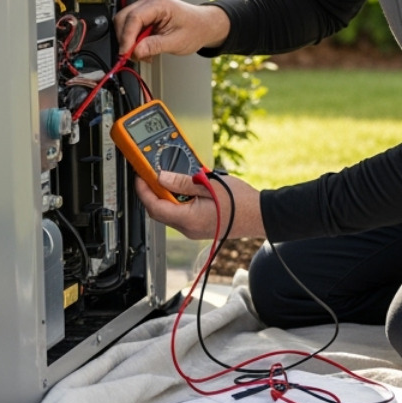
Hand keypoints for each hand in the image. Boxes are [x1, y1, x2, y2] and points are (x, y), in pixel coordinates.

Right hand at [114, 0, 230, 60]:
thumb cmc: (195, 29)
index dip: (126, 37)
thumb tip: (136, 51)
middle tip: (133, 56)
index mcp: (159, 4)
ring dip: (130, 41)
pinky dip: (134, 40)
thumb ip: (154, 46)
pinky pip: (131, 27)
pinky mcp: (145, 15)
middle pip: (123, 19)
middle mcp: (149, 2)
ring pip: (124, 24)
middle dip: (125, 40)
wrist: (204, 26)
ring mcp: (146, 7)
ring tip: (144, 53)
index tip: (125, 53)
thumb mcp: (176, 42)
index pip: (134, 18)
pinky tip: (145, 48)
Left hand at [136, 170, 265, 241]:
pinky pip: (181, 213)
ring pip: (170, 212)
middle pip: (159, 210)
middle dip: (153, 191)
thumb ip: (182, 182)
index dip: (143, 190)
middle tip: (152, 173)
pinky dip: (178, 200)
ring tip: (172, 176)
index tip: (140, 175)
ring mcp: (194, 229)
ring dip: (166, 195)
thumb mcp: (209, 185)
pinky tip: (186, 186)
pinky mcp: (200, 226)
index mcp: (188, 219)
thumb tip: (161, 177)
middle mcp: (188, 228)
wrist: (261, 214)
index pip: (154, 206)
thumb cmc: (241, 202)